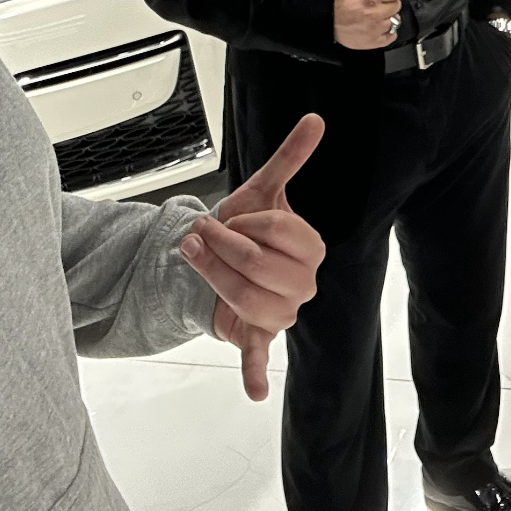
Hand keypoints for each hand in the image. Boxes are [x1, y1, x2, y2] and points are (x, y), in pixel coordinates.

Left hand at [182, 113, 326, 399]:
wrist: (228, 261)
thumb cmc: (249, 228)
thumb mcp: (264, 190)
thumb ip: (291, 157)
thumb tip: (315, 120)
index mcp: (311, 247)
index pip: (274, 229)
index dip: (243, 219)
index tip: (230, 216)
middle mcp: (304, 283)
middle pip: (256, 264)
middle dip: (220, 245)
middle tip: (201, 234)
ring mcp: (283, 312)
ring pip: (243, 298)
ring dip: (212, 277)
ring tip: (195, 256)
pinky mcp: (258, 336)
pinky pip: (260, 356)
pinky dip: (256, 375)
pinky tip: (256, 391)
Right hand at [335, 0, 402, 48]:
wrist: (326, 19)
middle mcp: (375, 13)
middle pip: (397, 5)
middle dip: (388, 2)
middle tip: (376, 3)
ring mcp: (375, 29)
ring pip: (395, 20)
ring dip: (387, 17)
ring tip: (375, 15)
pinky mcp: (374, 42)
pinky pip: (392, 36)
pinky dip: (387, 32)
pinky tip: (377, 26)